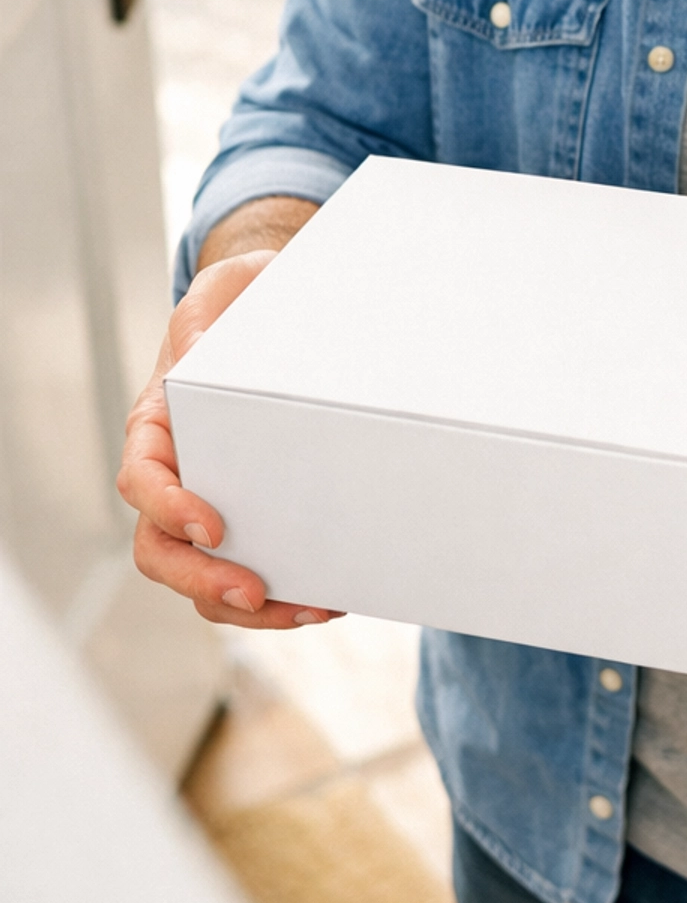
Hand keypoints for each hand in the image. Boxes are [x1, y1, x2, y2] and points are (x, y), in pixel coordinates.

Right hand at [118, 252, 342, 630]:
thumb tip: (201, 350)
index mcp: (158, 426)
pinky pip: (252, 569)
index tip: (214, 524)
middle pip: (162, 550)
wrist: (271, 305)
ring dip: (250, 607)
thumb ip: (206, 321)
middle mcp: (178, 473)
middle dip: (203, 581)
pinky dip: (282, 595)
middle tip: (255, 591)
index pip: (141, 480)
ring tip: (311, 606)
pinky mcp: (255, 515)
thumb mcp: (222, 295)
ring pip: (205, 576)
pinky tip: (327, 595)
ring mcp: (213, 500)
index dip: (169, 509)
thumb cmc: (241, 302)